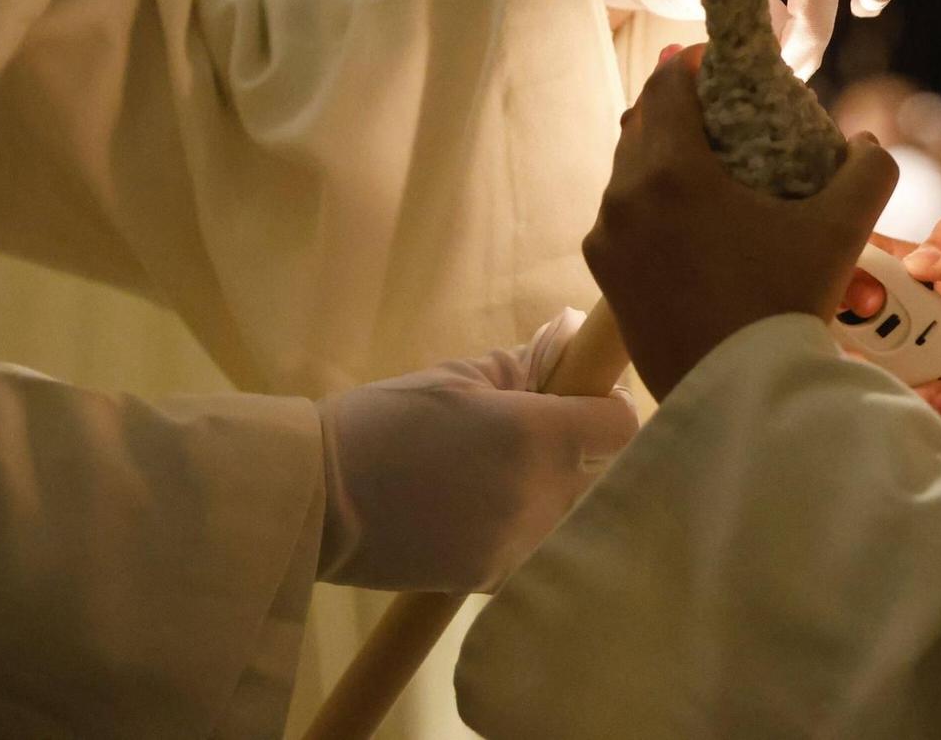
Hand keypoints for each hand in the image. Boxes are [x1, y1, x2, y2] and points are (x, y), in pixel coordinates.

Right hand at [314, 309, 638, 592]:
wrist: (316, 498)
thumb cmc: (386, 420)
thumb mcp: (461, 374)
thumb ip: (528, 367)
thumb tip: (572, 361)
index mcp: (538, 434)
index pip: (623, 426)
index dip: (611, 407)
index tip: (588, 399)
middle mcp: (542, 494)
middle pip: (610, 474)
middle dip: (592, 450)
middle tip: (555, 434)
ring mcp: (520, 543)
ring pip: (578, 517)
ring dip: (564, 494)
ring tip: (521, 474)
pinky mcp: (493, 578)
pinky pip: (539, 550)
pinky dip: (531, 530)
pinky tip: (495, 510)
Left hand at [584, 47, 899, 399]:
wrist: (739, 401)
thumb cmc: (787, 307)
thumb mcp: (842, 231)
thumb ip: (868, 171)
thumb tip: (867, 143)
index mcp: (671, 172)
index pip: (666, 83)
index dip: (696, 63)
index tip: (728, 66)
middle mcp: (624, 198)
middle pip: (642, 123)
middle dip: (681, 111)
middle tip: (728, 116)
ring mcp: (608, 242)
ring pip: (629, 173)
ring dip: (664, 159)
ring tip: (715, 170)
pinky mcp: (606, 279)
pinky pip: (624, 219)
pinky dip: (653, 205)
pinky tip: (696, 223)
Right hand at [848, 218, 940, 460]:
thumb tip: (918, 261)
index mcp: (908, 278)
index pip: (855, 264)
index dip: (847, 277)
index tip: (871, 297)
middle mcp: (894, 323)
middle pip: (841, 322)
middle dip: (860, 333)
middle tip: (899, 341)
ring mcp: (900, 369)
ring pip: (861, 372)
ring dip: (900, 378)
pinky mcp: (914, 411)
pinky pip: (894, 413)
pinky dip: (925, 409)